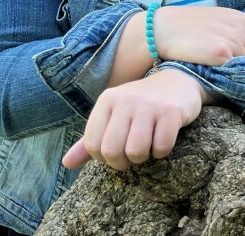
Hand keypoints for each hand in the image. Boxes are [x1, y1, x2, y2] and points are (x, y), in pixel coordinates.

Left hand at [62, 68, 208, 170]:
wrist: (178, 81)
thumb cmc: (141, 105)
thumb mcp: (113, 116)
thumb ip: (91, 140)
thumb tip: (66, 164)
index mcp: (107, 100)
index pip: (92, 144)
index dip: (103, 157)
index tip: (116, 151)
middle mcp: (126, 100)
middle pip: (112, 150)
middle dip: (122, 162)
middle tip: (131, 155)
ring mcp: (149, 105)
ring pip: (136, 151)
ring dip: (143, 158)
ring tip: (147, 147)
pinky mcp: (171, 112)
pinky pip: (162, 147)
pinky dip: (162, 152)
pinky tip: (163, 140)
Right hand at [155, 6, 244, 78]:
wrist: (163, 29)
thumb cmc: (184, 26)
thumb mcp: (215, 19)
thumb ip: (230, 28)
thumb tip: (241, 44)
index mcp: (240, 18)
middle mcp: (240, 28)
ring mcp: (232, 40)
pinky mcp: (222, 54)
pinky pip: (239, 73)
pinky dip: (241, 84)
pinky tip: (235, 92)